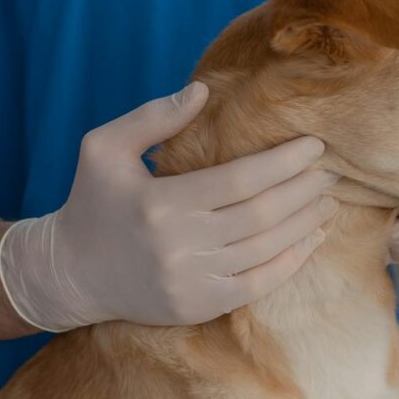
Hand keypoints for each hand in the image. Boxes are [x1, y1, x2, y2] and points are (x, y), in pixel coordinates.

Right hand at [0, 82, 339, 331]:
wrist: (69, 274)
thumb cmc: (92, 201)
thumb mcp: (103, 148)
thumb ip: (153, 116)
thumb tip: (204, 91)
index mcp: (160, 203)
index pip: (242, 180)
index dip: (285, 162)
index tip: (315, 146)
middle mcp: (179, 246)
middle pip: (262, 215)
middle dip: (304, 190)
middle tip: (329, 171)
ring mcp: (191, 282)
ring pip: (267, 250)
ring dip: (305, 223)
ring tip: (328, 200)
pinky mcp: (199, 307)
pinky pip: (260, 284)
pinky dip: (292, 260)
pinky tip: (311, 237)